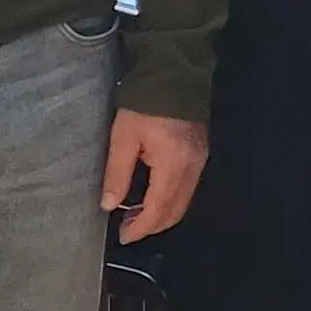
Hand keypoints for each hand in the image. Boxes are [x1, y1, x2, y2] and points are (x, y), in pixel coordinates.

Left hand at [106, 109, 206, 241]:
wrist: (173, 73)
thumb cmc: (143, 104)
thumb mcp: (123, 137)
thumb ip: (117, 173)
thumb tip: (109, 205)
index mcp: (173, 165)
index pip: (158, 209)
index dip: (141, 228)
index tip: (123, 236)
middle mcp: (192, 168)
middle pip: (175, 211)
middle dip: (152, 225)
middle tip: (127, 229)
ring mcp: (200, 161)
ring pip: (183, 202)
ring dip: (161, 214)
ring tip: (136, 215)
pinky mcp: (201, 153)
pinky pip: (188, 188)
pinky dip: (171, 200)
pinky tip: (152, 196)